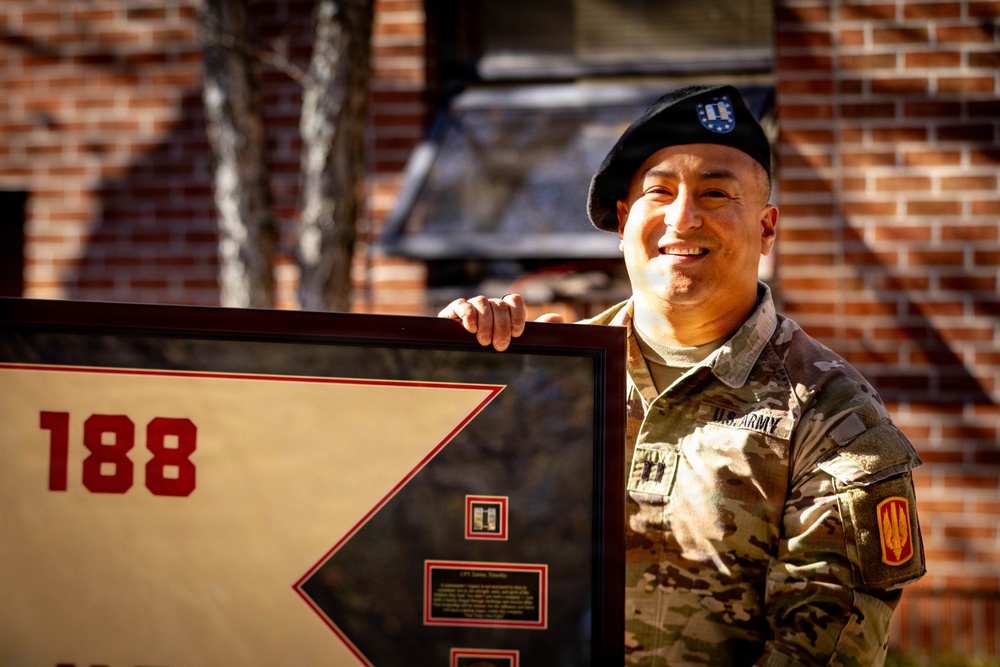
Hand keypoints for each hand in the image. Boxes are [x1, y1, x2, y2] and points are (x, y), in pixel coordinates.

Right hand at [438, 294, 563, 350]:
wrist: (459, 367)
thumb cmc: (492, 354)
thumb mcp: (515, 345)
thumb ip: (535, 333)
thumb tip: (557, 318)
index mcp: (504, 311)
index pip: (514, 301)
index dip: (517, 314)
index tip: (518, 333)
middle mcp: (488, 306)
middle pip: (498, 305)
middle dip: (501, 326)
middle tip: (500, 346)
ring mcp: (471, 308)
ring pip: (481, 303)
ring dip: (486, 322)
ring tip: (484, 341)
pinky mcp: (452, 313)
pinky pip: (461, 305)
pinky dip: (467, 314)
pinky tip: (470, 328)